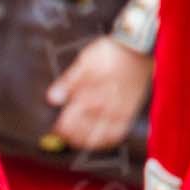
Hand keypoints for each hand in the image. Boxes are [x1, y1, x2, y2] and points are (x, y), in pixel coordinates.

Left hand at [45, 37, 152, 152]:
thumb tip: (52, 99)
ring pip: (101, 137)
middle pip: (84, 133)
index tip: (55, 129)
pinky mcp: (130, 112)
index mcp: (92, 95)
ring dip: (86, 141)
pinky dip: (106, 141)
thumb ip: (67, 83)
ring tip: (78, 139)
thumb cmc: (109, 53)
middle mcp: (106, 107)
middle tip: (63, 135)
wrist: (137, 49)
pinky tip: (99, 139)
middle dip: (71, 137)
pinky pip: (118, 134)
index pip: (71, 121)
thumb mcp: (83, 63)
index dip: (61, 128)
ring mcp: (119, 112)